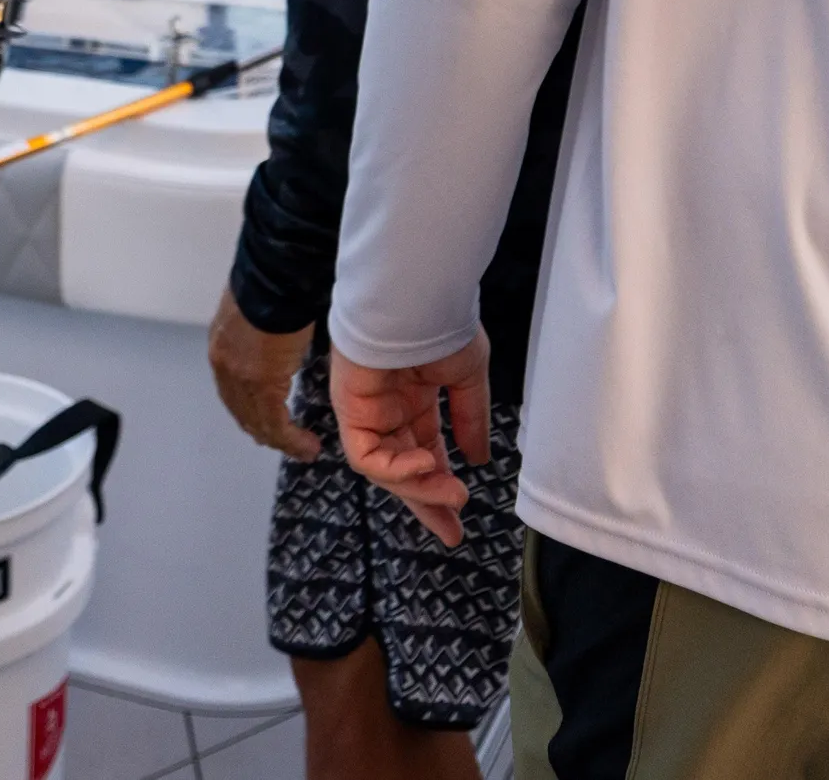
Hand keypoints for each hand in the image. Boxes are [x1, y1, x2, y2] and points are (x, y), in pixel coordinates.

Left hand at [208, 291, 320, 458]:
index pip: (233, 391)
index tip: (269, 421)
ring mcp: (239, 377)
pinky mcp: (259, 385)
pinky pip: (274, 424)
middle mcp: (224, 367)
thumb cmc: (275, 284)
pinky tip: (306, 445)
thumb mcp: (264, 312)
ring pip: (257, 422)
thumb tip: (282, 343)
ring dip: (280, 440)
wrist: (276, 276)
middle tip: (286, 442)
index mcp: (222, 348)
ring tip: (302, 448)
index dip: (251, 410)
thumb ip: (266, 334)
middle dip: (264, 429)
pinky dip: (290, 440)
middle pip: (242, 411)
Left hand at [331, 333, 492, 547]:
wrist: (416, 298)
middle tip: (451, 530)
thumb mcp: (467, 378)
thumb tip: (478, 460)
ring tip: (452, 494)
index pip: (426, 454)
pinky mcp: (350, 410)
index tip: (460, 516)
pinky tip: (426, 464)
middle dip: (426, 502)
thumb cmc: (442, 326)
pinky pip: (367, 456)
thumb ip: (470, 421)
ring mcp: (367, 412)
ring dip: (418, 488)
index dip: (440, 487)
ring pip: (386, 470)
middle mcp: (389, 411)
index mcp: (415, 401)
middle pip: (402, 472)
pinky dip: (395, 469)